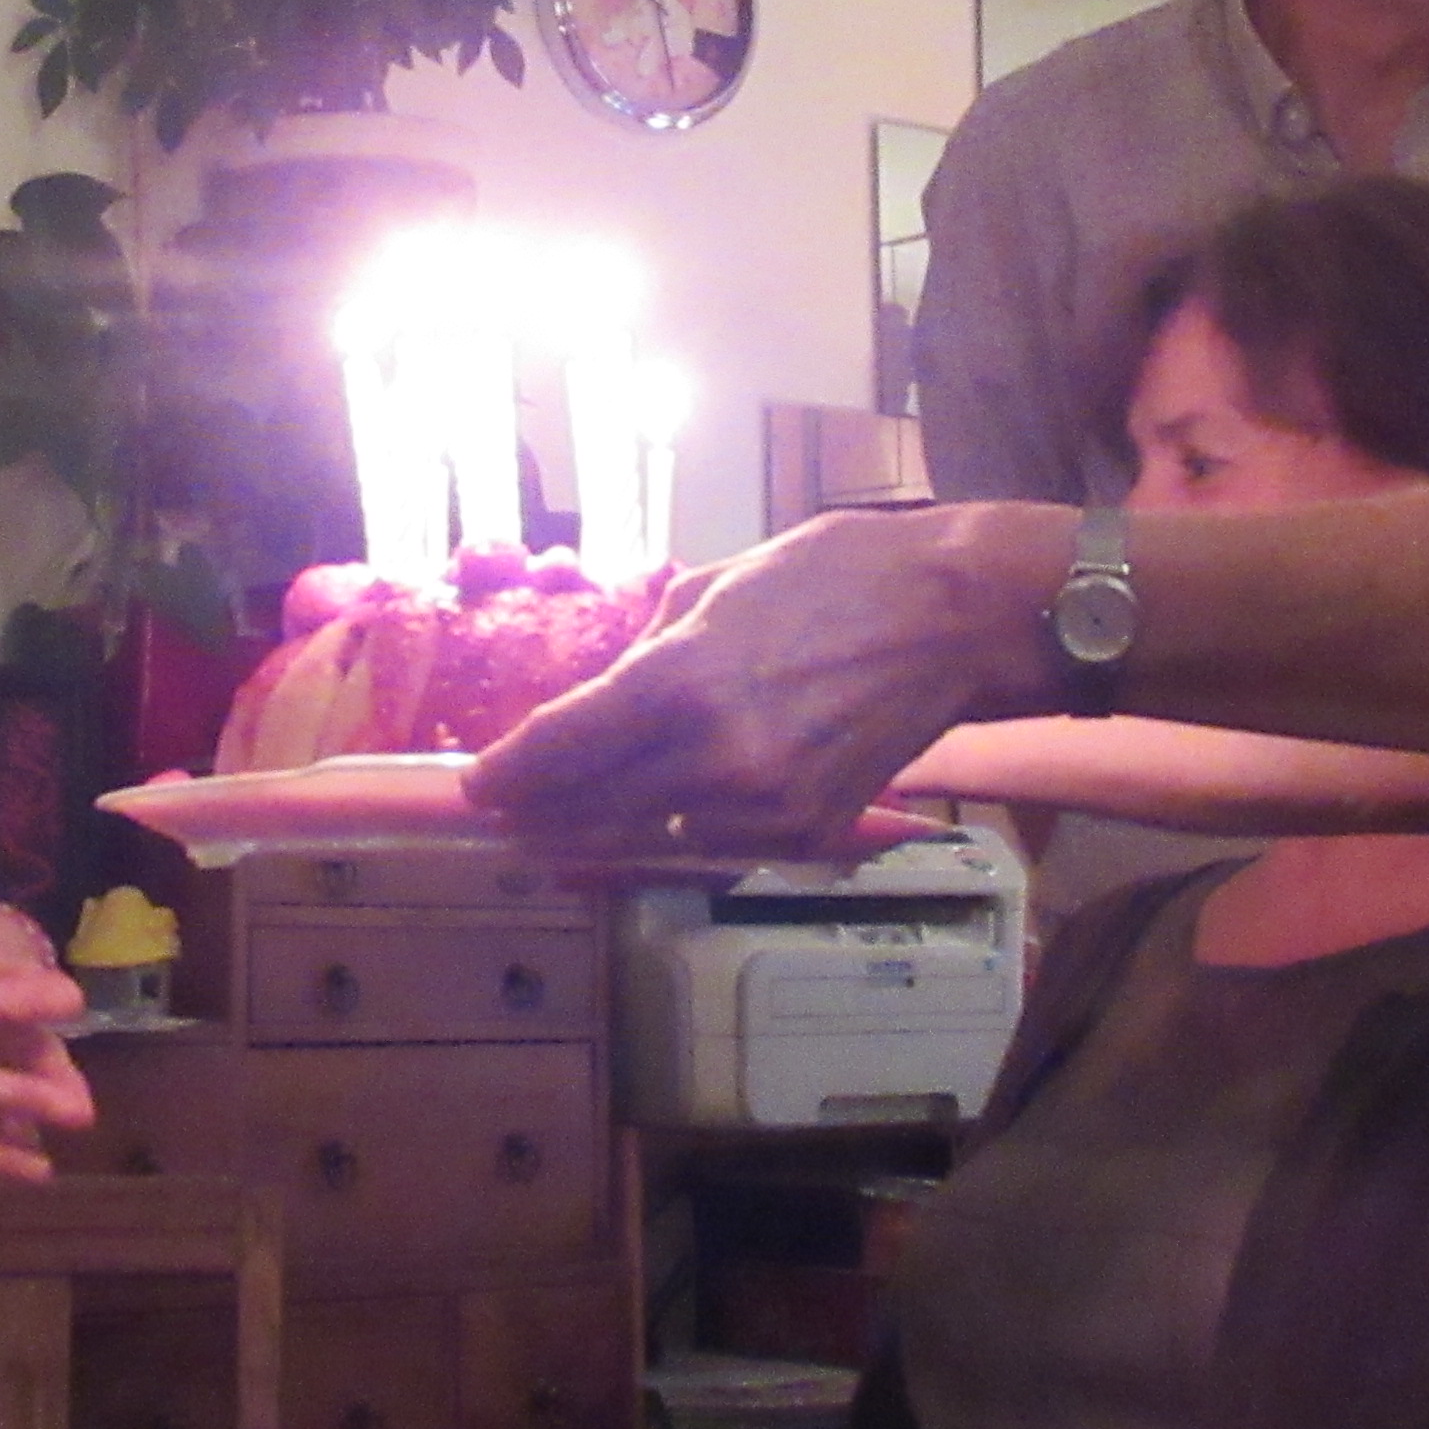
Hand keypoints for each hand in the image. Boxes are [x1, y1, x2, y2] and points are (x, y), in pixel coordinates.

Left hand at [473, 508, 1055, 861]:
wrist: (956, 621)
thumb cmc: (836, 578)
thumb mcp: (713, 590)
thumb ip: (647, 655)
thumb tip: (602, 704)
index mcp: (679, 683)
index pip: (559, 748)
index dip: (505, 774)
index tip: (472, 787)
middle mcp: (712, 760)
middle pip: (587, 810)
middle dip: (536, 816)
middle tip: (501, 818)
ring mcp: (761, 810)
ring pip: (645, 843)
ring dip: (594, 842)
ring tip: (554, 837)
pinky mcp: (804, 839)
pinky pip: (711, 851)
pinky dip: (670, 844)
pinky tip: (640, 838)